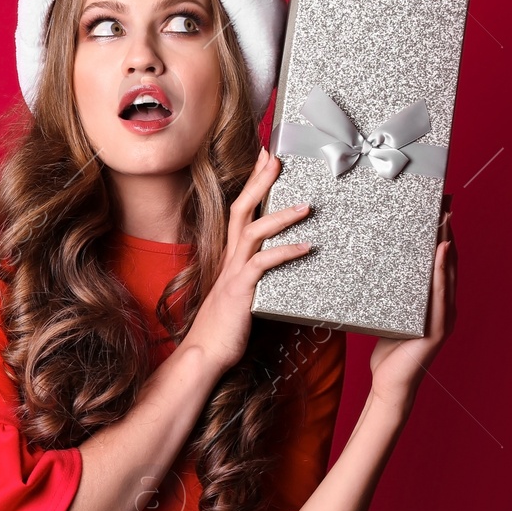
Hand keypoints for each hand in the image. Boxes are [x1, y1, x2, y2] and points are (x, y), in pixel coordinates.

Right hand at [185, 146, 314, 371]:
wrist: (205, 352)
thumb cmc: (225, 326)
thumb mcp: (243, 293)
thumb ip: (258, 275)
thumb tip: (281, 264)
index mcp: (230, 257)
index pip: (239, 211)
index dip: (251, 184)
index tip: (265, 159)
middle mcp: (230, 259)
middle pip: (241, 210)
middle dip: (259, 182)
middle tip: (275, 158)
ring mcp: (233, 273)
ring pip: (254, 232)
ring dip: (280, 216)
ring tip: (307, 206)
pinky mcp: (240, 290)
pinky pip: (263, 265)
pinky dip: (285, 252)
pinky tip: (307, 247)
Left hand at [369, 196, 456, 406]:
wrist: (390, 384)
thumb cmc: (387, 349)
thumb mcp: (387, 311)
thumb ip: (390, 290)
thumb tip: (372, 262)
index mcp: (433, 300)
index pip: (439, 260)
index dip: (442, 232)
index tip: (439, 206)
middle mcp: (444, 305)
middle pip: (448, 261)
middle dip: (448, 230)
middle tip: (445, 202)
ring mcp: (444, 316)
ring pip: (448, 273)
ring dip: (448, 244)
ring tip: (444, 218)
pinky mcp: (438, 328)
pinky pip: (440, 294)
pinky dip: (441, 271)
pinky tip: (440, 252)